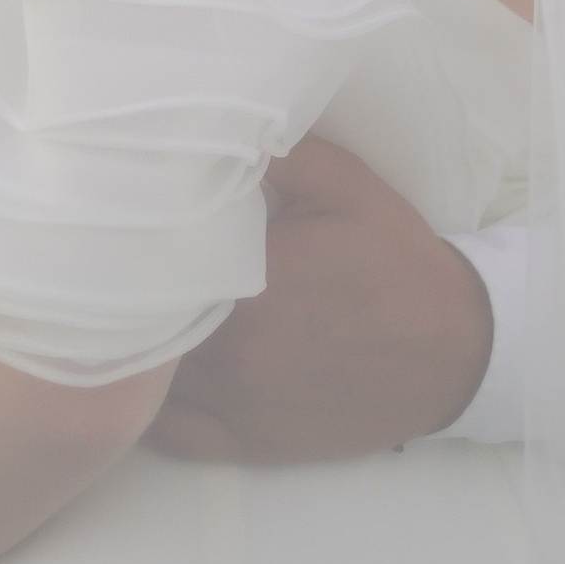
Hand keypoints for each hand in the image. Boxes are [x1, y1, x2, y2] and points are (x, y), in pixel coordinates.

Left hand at [147, 137, 492, 464]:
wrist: (454, 351)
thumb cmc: (396, 262)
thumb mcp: (346, 187)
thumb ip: (279, 152)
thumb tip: (211, 120)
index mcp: (247, 281)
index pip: (151, 259)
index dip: (126, 239)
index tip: (115, 219)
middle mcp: (230, 350)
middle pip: (138, 321)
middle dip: (122, 292)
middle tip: (110, 261)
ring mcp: (233, 404)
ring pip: (145, 380)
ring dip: (131, 348)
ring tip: (118, 313)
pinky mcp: (245, 443)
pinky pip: (168, 434)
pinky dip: (147, 408)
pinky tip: (142, 375)